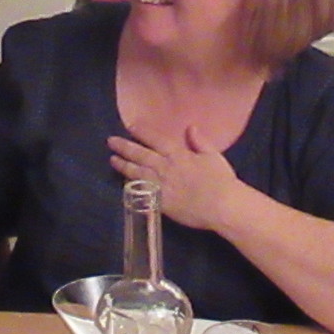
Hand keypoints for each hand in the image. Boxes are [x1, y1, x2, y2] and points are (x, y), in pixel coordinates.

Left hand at [108, 126, 249, 231]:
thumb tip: (190, 127)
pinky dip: (131, 186)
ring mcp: (161, 186)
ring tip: (113, 159)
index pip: (156, 139)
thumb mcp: (213, 156)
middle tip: (111, 141)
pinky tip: (124, 182)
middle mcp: (166, 168)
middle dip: (124, 147)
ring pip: (137, 172)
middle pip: (140, 155)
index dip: (142, 132)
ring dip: (123, 165)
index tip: (130, 126)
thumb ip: (200, 141)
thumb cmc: (221, 181)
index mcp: (178, 155)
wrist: (222, 207)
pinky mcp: (160, 202)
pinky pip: (142, 192)